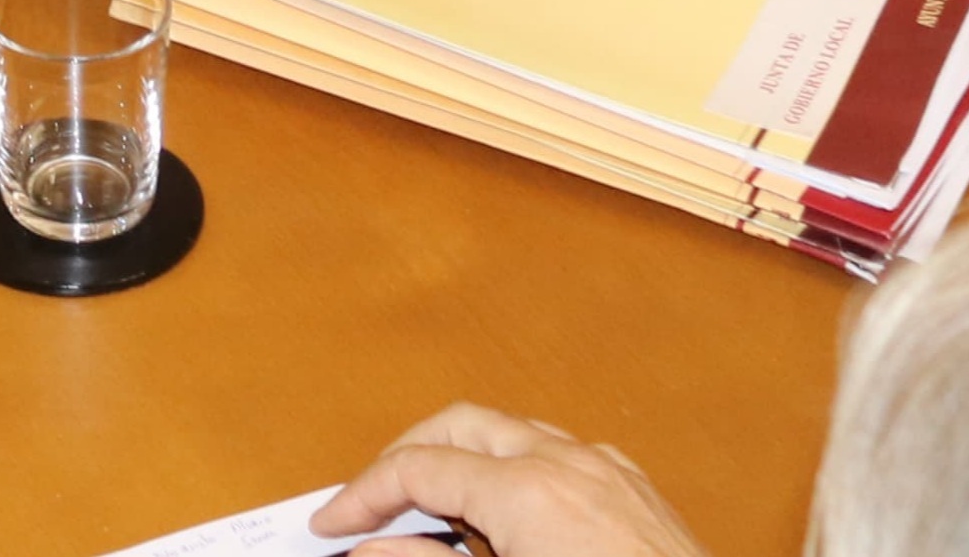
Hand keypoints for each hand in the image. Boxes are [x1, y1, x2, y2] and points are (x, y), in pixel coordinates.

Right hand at [317, 405, 710, 556]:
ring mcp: (609, 471)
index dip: (362, 494)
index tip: (332, 524)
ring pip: (513, 433)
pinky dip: (515, 472)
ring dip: (462, 460)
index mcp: (529, 491)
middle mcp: (570, 464)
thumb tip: (373, 550)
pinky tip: (504, 523)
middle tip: (369, 504)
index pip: (418, 468)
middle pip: (461, 425)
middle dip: (407, 456)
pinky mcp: (636, 491)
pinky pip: (559, 456)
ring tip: (431, 518)